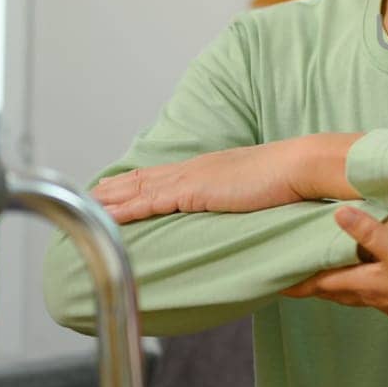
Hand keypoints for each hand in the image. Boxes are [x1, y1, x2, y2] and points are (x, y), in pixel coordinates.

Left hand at [93, 133, 360, 223]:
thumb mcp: (263, 195)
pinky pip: (150, 201)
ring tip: (84, 206)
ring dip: (110, 198)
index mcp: (211, 169)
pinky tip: (106, 213)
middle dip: (116, 189)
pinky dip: (124, 207)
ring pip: (139, 189)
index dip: (138, 182)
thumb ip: (248, 205)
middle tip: (87, 196)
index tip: (117, 187)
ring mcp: (193, 179)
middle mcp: (195, 169)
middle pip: (144, 179)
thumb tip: (250, 220)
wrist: (303, 166)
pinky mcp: (194, 191)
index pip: (165, 176)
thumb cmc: (293, 182)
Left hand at [283, 208, 387, 328]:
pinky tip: (369, 282)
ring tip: (324, 280)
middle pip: (333, 291)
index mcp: (366, 283)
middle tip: (291, 280)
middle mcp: (373, 296)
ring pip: (352, 294)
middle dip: (312, 285)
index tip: (273, 281)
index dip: (297, 281)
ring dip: (335, 287)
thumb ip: (371, 233)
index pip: (321, 283)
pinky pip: (372, 295)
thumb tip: (338, 214)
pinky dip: (359, 287)